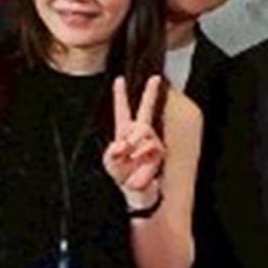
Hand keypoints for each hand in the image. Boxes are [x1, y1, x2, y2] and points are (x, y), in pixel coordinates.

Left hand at [101, 77, 167, 204]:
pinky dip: (141, 150)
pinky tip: (136, 157)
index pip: (122, 110)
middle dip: (150, 93)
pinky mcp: (158, 151)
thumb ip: (111, 152)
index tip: (120, 79)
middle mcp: (139, 133)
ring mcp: (150, 140)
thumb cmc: (121, 174)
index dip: (120, 95)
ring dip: (134, 140)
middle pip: (146, 109)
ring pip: (144, 129)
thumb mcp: (109, 162)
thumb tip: (121, 143)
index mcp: (124, 131)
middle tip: (155, 78)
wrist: (135, 190)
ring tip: (129, 153)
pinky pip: (150, 144)